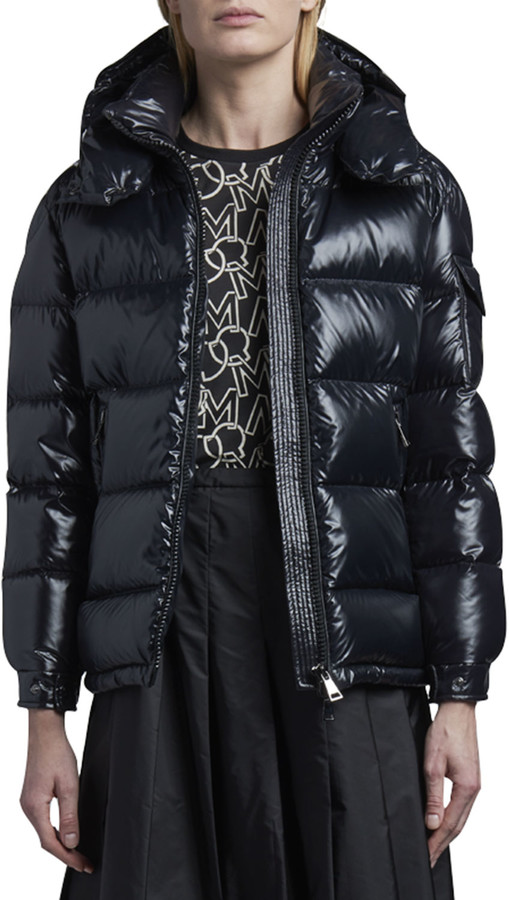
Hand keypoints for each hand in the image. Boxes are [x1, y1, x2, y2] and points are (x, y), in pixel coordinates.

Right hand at [19, 709, 93, 873]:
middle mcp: (27, 807)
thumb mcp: (69, 785)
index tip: (83, 864)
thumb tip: (71, 842)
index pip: (50, 842)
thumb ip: (70, 815)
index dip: (67, 856)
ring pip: (43, 831)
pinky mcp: (32, 797)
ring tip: (78, 852)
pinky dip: (54, 831)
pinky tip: (65, 833)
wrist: (45, 733)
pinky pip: (42, 821)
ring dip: (60, 843)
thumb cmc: (57, 753)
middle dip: (65, 853)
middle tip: (84, 862)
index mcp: (34, 807)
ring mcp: (28, 802)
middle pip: (45, 840)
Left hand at [423, 699, 479, 867]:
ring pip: (461, 817)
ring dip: (447, 833)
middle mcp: (474, 789)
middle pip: (458, 825)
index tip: (426, 855)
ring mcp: (474, 784)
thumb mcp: (432, 763)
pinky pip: (462, 806)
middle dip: (442, 843)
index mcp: (467, 788)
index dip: (436, 841)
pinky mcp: (470, 778)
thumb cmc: (446, 731)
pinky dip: (452, 819)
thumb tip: (432, 821)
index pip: (449, 824)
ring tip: (434, 846)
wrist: (458, 711)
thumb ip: (433, 794)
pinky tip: (444, 822)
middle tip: (429, 858)